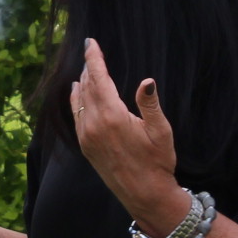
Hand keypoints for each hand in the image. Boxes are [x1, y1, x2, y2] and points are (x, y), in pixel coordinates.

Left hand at [70, 40, 185, 234]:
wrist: (144, 194)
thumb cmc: (158, 162)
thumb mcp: (161, 131)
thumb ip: (150, 104)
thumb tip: (146, 81)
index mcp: (113, 116)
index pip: (99, 78)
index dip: (94, 58)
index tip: (90, 42)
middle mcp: (94, 124)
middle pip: (87, 86)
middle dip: (89, 67)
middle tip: (90, 51)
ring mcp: (87, 136)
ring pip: (80, 100)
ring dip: (82, 82)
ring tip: (86, 68)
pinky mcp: (85, 146)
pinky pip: (76, 115)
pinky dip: (76, 100)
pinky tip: (78, 92)